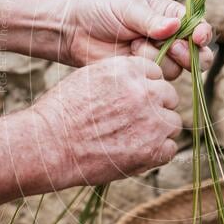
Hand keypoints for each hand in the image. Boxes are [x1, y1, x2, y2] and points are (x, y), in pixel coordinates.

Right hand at [31, 56, 181, 186]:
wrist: (50, 144)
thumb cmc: (63, 112)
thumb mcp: (91, 77)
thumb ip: (122, 78)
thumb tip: (142, 84)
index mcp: (130, 69)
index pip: (156, 74)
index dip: (145, 88)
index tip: (132, 101)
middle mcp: (146, 91)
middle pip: (170, 96)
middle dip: (156, 108)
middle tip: (133, 122)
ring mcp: (152, 121)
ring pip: (173, 122)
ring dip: (159, 131)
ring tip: (133, 139)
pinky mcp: (153, 149)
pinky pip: (170, 148)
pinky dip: (158, 153)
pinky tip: (136, 154)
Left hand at [63, 0, 213, 78]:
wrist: (74, 32)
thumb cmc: (100, 11)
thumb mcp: (126, 9)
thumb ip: (150, 20)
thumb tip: (174, 27)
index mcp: (169, 15)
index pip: (197, 25)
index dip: (202, 33)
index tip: (198, 37)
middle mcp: (169, 38)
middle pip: (197, 54)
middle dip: (188, 53)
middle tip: (174, 48)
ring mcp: (158, 58)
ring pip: (176, 69)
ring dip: (156, 58)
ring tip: (132, 44)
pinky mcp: (145, 76)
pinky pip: (156, 80)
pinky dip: (145, 69)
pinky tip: (127, 57)